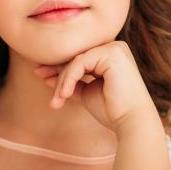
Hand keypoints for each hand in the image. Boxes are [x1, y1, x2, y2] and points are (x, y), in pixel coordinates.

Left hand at [33, 41, 156, 133]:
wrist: (131, 122)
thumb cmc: (112, 111)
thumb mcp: (86, 92)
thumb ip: (72, 82)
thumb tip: (48, 76)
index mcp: (111, 55)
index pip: (80, 58)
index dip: (60, 67)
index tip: (42, 74)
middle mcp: (115, 47)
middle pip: (77, 57)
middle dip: (56, 70)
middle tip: (39, 76)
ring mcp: (114, 48)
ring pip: (76, 61)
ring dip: (62, 80)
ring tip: (57, 100)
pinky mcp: (112, 53)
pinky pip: (80, 63)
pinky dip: (69, 79)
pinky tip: (64, 94)